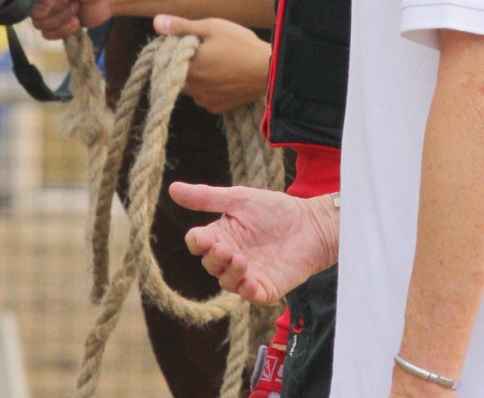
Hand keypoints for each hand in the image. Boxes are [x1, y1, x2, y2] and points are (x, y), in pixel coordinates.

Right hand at [29, 0, 116, 38]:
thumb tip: (37, 13)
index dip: (43, 1)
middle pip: (35, 14)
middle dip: (57, 9)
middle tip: (74, 0)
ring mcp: (51, 12)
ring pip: (41, 26)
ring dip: (61, 19)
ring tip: (77, 7)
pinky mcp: (60, 25)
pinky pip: (49, 35)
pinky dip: (63, 30)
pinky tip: (76, 22)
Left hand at [154, 15, 270, 112]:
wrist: (269, 71)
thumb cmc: (240, 45)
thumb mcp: (211, 27)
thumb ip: (181, 26)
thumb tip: (156, 22)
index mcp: (186, 67)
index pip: (169, 59)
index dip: (179, 48)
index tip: (192, 41)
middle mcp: (191, 88)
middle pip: (181, 73)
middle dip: (190, 63)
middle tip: (210, 50)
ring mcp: (204, 100)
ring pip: (193, 86)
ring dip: (200, 77)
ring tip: (220, 63)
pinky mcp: (218, 108)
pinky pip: (207, 96)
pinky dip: (212, 88)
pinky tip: (226, 78)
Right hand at [168, 183, 338, 304]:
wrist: (311, 223)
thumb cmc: (275, 209)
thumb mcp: (239, 198)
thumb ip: (206, 197)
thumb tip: (172, 188)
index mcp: (221, 236)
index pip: (198, 243)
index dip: (197, 242)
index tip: (202, 237)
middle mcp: (230, 257)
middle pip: (210, 264)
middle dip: (214, 259)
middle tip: (226, 248)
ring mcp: (247, 275)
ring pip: (227, 282)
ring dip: (230, 273)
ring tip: (240, 259)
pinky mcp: (266, 288)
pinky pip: (251, 296)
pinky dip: (248, 291)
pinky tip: (250, 280)